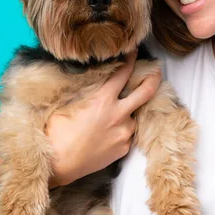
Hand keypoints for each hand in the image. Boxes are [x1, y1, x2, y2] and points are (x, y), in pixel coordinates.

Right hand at [47, 51, 160, 188]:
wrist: (58, 163)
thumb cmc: (57, 132)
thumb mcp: (69, 103)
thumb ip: (89, 91)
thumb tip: (97, 78)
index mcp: (103, 100)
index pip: (123, 73)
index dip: (130, 59)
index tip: (134, 51)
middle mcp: (118, 114)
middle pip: (146, 91)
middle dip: (154, 77)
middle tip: (157, 70)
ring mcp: (124, 132)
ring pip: (134, 116)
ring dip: (128, 112)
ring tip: (114, 115)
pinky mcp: (124, 148)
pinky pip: (127, 134)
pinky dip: (121, 130)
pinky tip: (107, 133)